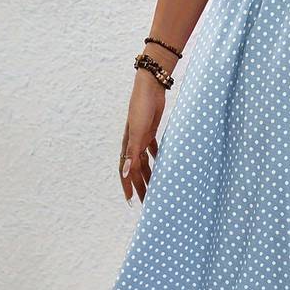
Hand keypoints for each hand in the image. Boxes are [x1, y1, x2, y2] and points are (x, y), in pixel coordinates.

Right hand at [119, 70, 165, 202]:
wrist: (150, 87)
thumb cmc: (142, 108)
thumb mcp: (138, 131)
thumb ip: (132, 152)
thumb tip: (126, 172)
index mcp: (128, 146)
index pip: (126, 172)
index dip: (128, 187)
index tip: (131, 202)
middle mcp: (133, 144)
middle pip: (136, 170)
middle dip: (140, 186)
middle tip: (147, 201)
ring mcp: (142, 137)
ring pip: (144, 162)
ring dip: (149, 175)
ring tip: (156, 187)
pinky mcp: (150, 131)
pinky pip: (153, 149)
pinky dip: (157, 159)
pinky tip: (163, 165)